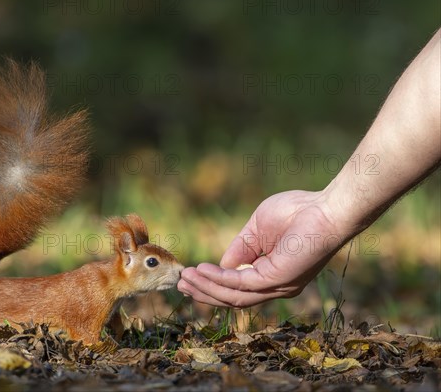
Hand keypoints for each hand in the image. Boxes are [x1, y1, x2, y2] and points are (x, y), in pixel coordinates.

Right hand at [177, 190, 348, 307]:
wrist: (326, 208)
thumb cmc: (297, 212)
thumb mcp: (257, 231)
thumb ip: (240, 249)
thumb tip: (220, 265)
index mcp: (272, 276)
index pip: (238, 289)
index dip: (212, 284)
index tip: (190, 275)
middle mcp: (275, 287)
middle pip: (233, 299)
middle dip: (205, 293)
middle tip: (181, 286)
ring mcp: (277, 287)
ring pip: (235, 297)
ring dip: (207, 288)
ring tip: (185, 279)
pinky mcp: (277, 280)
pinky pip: (241, 284)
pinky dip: (218, 279)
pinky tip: (202, 271)